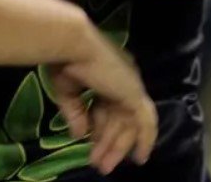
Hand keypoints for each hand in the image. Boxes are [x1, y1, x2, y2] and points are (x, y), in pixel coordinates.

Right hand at [47, 30, 156, 173]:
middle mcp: (124, 80)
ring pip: (129, 125)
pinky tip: (139, 158)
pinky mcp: (135, 94)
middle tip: (99, 164)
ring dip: (117, 147)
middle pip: (120, 119)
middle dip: (108, 142)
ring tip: (104, 166)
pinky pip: (145, 123)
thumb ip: (76, 113)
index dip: (100, 127)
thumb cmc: (65, 61)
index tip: (89, 143)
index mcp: (108, 74)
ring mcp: (131, 86)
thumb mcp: (67, 91)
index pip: (108, 107)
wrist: (71, 44)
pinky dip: (145, 140)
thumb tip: (79, 135)